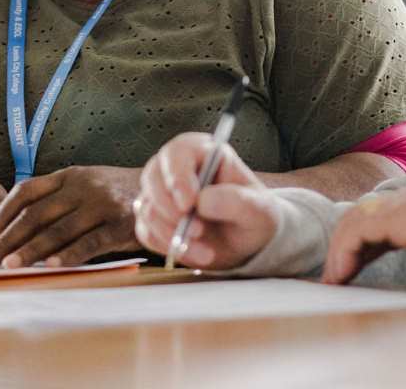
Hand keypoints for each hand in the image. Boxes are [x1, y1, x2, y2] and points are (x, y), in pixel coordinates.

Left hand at [0, 165, 141, 268]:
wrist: (167, 190)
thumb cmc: (118, 193)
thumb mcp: (88, 184)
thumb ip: (59, 198)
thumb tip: (18, 229)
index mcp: (70, 176)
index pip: (27, 191)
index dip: (4, 212)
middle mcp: (82, 187)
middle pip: (36, 214)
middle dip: (8, 238)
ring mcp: (101, 205)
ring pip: (57, 230)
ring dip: (30, 250)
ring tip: (10, 267)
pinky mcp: (119, 225)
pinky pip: (88, 243)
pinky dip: (67, 255)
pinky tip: (50, 267)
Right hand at [132, 133, 275, 269]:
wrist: (248, 243)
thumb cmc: (254, 216)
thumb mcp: (259, 209)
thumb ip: (237, 201)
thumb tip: (203, 201)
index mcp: (203, 151)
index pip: (178, 152)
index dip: (178, 176)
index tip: (188, 204)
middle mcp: (176, 168)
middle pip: (152, 176)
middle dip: (170, 209)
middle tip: (198, 231)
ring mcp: (162, 194)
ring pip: (147, 208)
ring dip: (172, 234)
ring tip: (207, 251)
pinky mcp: (154, 220)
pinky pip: (146, 232)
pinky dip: (167, 247)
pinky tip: (195, 253)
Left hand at [322, 186, 405, 284]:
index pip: (376, 216)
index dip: (358, 243)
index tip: (348, 269)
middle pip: (360, 214)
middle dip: (343, 246)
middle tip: (335, 276)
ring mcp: (405, 203)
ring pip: (354, 220)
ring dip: (339, 251)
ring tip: (334, 279)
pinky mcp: (402, 217)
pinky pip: (359, 231)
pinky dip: (345, 252)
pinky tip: (342, 274)